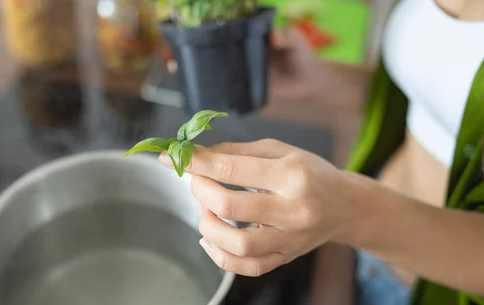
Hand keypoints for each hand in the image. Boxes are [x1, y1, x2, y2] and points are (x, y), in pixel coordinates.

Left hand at [158, 139, 356, 276]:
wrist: (345, 206)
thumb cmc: (310, 172)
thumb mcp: (279, 150)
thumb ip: (236, 152)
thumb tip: (196, 155)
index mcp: (292, 175)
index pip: (231, 170)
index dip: (195, 163)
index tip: (169, 157)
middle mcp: (293, 210)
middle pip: (230, 207)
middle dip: (200, 192)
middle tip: (196, 182)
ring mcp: (290, 239)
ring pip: (237, 245)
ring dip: (208, 226)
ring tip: (206, 211)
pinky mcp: (285, 258)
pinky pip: (247, 267)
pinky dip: (220, 257)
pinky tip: (210, 239)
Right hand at [164, 28, 324, 99]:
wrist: (311, 83)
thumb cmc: (305, 57)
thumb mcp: (297, 42)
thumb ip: (289, 37)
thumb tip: (275, 35)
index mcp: (247, 39)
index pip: (220, 32)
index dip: (201, 32)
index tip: (185, 33)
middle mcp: (238, 55)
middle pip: (208, 52)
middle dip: (188, 52)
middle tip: (173, 56)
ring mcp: (239, 73)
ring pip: (210, 70)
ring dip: (192, 71)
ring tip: (176, 70)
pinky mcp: (242, 90)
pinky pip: (221, 90)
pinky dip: (207, 92)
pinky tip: (194, 94)